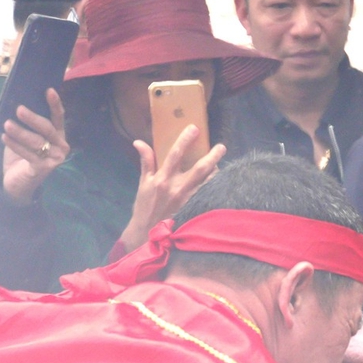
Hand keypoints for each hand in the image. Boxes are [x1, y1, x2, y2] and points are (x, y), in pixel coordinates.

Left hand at [1, 89, 67, 204]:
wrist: (18, 181)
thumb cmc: (22, 154)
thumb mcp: (25, 135)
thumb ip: (26, 123)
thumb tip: (14, 103)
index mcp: (57, 134)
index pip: (58, 117)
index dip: (54, 104)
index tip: (49, 90)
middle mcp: (60, 146)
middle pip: (48, 128)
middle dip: (33, 118)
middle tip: (18, 109)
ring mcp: (54, 158)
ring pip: (37, 141)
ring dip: (21, 132)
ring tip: (7, 124)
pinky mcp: (43, 169)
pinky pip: (29, 154)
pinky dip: (16, 145)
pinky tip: (4, 138)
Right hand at [119, 130, 225, 256]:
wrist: (148, 233)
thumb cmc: (145, 206)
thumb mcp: (143, 183)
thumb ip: (146, 162)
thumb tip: (139, 142)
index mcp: (162, 179)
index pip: (175, 155)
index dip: (185, 140)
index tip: (194, 128)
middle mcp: (177, 189)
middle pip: (199, 169)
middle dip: (212, 157)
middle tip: (222, 147)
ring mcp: (188, 201)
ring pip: (208, 184)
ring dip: (217, 173)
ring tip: (223, 166)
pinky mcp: (195, 211)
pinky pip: (209, 197)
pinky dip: (216, 189)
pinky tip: (222, 184)